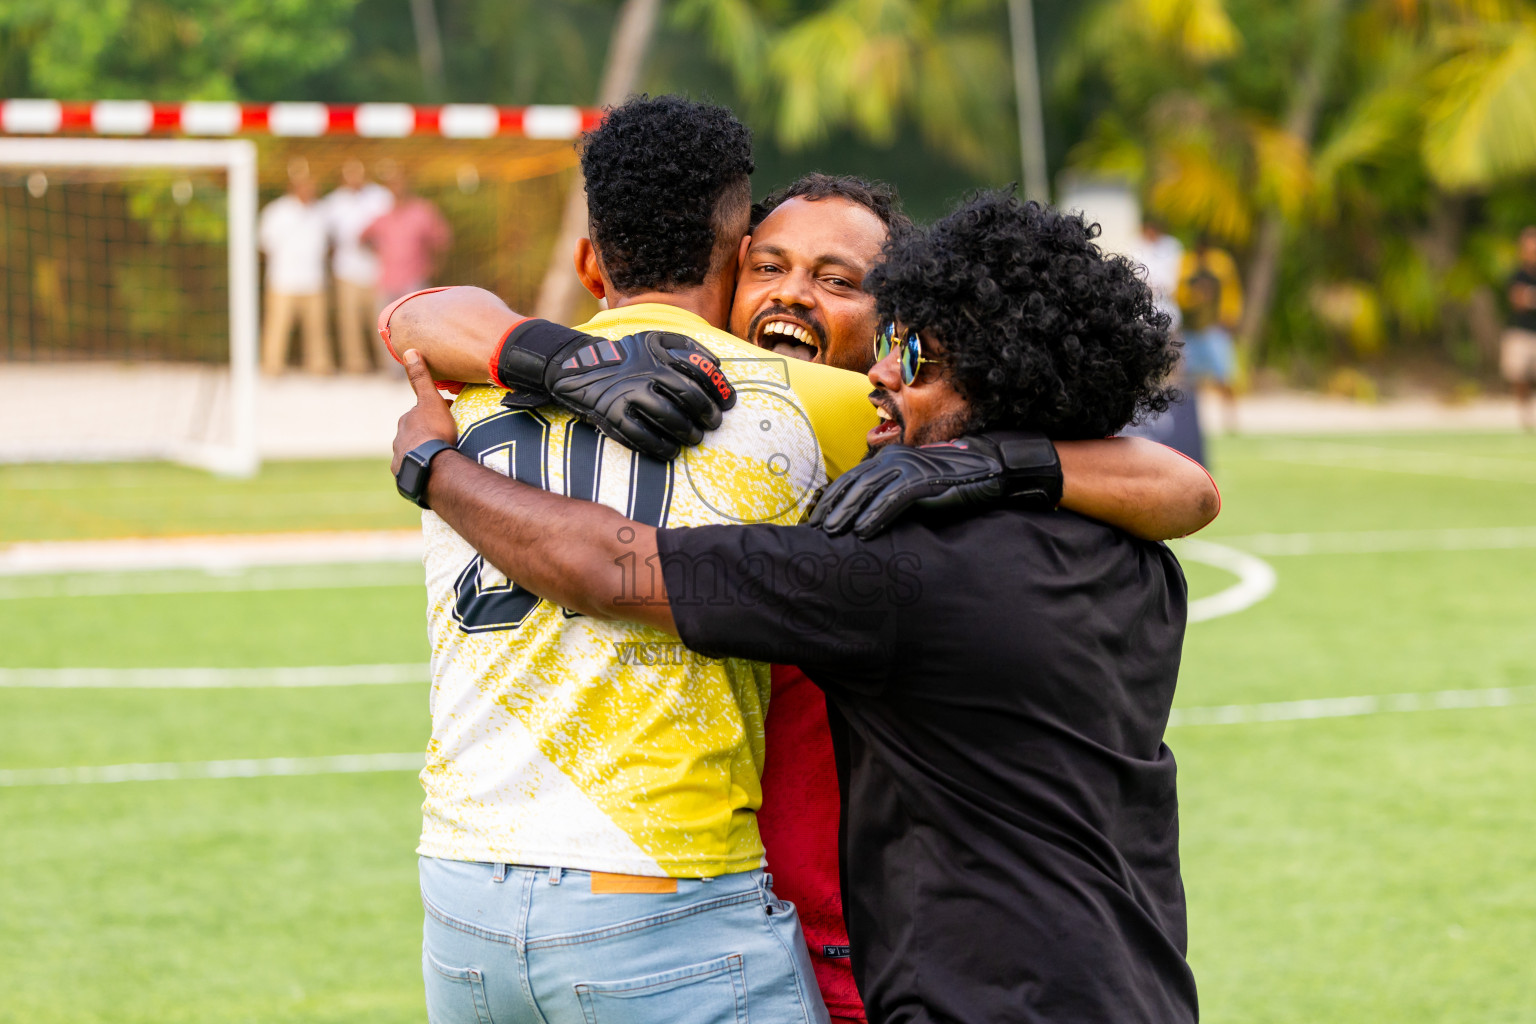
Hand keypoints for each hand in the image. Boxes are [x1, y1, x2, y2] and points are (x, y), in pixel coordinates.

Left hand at [392, 350, 459, 474]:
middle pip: (415, 432)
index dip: (434, 413)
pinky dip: (422, 469)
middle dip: (427, 432)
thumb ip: (421, 378)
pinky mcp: (404, 476)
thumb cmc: (434, 431)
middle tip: (447, 436)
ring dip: (424, 451)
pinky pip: (414, 470)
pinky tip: (432, 472)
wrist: (431, 467)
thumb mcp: (431, 401)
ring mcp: (400, 459)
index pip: (420, 413)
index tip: (450, 416)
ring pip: (413, 451)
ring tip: (441, 457)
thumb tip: (409, 350)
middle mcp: (399, 439)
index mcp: (406, 420)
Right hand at [495, 321, 735, 460]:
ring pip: (670, 418)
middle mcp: (646, 373)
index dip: (720, 390)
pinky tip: (671, 452)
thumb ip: (685, 347)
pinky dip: (661, 447)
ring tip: (695, 438)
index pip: (700, 372)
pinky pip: (642, 437)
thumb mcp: (653, 340)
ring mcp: (628, 395)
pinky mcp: (612, 415)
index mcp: (659, 355)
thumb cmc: (625, 357)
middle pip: (689, 396)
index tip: (728, 404)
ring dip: (688, 432)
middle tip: (713, 424)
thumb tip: (717, 364)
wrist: (577, 367)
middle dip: (707, 414)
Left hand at [809, 431, 1061, 539]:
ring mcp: (908, 467)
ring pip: (867, 491)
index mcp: (889, 457)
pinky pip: (893, 500)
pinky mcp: (923, 480)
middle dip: (831, 507)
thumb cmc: (951, 483)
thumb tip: (863, 519)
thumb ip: (890, 494)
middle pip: (853, 483)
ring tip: (832, 532)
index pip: (852, 479)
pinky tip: (862, 532)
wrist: (989, 470)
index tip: (816, 519)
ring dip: (847, 513)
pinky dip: (875, 516)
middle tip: (814, 529)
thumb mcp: (915, 486)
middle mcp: (894, 458)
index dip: (831, 499)